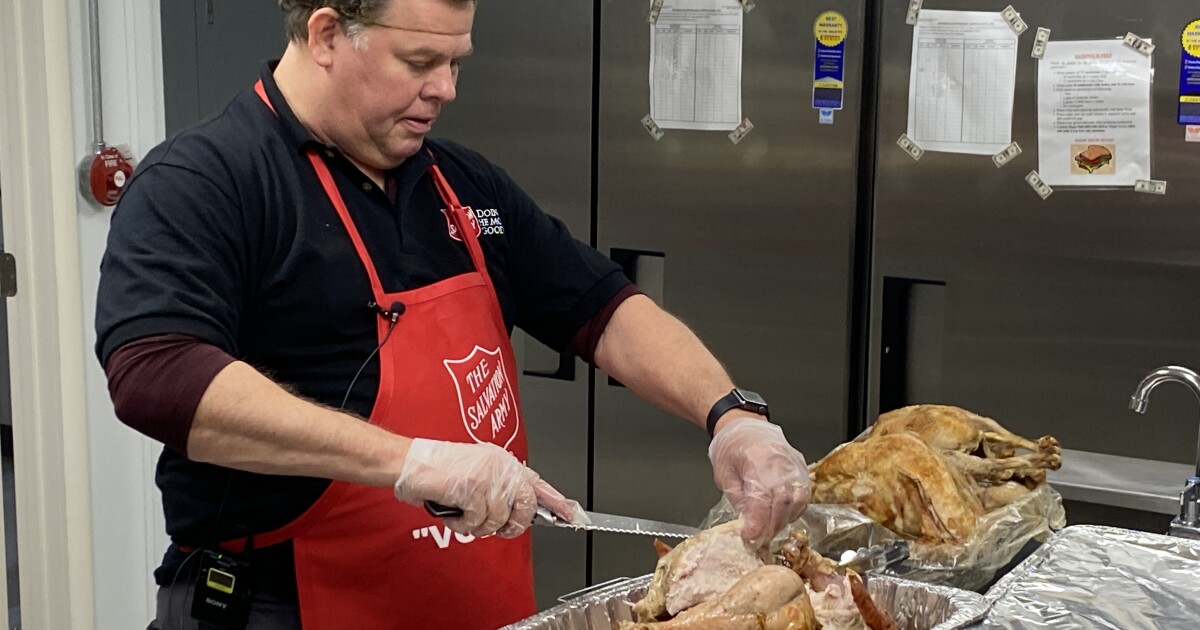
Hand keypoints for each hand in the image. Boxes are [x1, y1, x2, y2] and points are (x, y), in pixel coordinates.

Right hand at [393, 439, 581, 537]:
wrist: (409, 462)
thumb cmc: (438, 470)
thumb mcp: (476, 472)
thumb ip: (497, 488)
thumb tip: (517, 511)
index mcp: (502, 462)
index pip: (537, 483)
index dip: (556, 501)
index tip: (570, 514)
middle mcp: (500, 466)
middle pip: (525, 507)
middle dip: (513, 526)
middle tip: (497, 528)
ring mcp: (488, 476)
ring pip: (498, 520)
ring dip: (477, 526)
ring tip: (462, 513)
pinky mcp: (473, 489)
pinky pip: (477, 522)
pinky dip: (462, 524)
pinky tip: (452, 511)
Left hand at [707, 418, 810, 547]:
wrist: (745, 425)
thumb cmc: (731, 447)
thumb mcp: (724, 474)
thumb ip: (738, 499)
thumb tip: (748, 523)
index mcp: (756, 459)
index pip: (761, 498)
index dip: (757, 523)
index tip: (750, 537)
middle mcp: (780, 461)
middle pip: (782, 502)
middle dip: (770, 527)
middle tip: (759, 541)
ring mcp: (794, 464)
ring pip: (797, 501)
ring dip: (783, 520)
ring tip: (769, 531)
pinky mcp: (802, 468)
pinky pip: (803, 495)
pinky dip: (794, 510)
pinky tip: (781, 516)